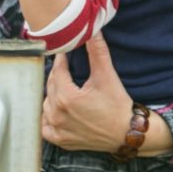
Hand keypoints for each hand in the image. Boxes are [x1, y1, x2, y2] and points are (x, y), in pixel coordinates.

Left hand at [41, 34, 168, 155]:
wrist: (128, 133)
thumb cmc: (118, 105)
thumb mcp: (107, 76)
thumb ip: (98, 52)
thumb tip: (93, 31)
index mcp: (66, 97)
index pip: (57, 71)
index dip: (61, 60)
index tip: (64, 53)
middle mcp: (57, 114)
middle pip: (50, 86)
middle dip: (58, 76)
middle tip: (65, 68)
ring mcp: (57, 129)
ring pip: (46, 104)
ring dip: (52, 95)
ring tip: (63, 87)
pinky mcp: (60, 141)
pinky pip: (45, 126)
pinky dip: (48, 117)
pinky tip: (57, 110)